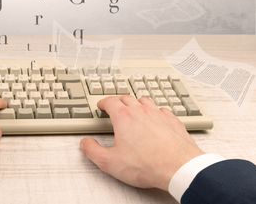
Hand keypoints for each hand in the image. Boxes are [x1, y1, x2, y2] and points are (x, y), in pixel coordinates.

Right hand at [80, 96, 202, 190]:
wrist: (179, 168)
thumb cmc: (148, 164)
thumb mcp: (110, 163)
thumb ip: (93, 151)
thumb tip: (85, 143)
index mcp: (124, 117)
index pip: (110, 101)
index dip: (103, 102)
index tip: (101, 106)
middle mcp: (141, 111)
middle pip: (127, 98)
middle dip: (118, 101)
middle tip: (114, 106)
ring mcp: (158, 114)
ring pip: (145, 100)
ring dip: (137, 103)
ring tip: (134, 109)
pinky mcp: (173, 121)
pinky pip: (162, 109)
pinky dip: (156, 111)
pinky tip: (156, 118)